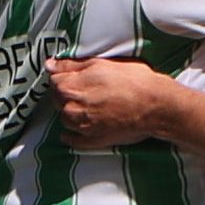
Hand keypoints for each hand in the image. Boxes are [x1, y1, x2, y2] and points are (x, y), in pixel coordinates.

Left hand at [48, 56, 164, 146]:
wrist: (155, 105)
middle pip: (58, 99)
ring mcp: (80, 127)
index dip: (67, 76)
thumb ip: (71, 65)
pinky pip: (72, 139)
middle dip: (69, 94)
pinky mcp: (91, 140)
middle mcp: (71, 108)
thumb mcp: (101, 64)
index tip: (79, 77)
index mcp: (70, 87)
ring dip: (73, 112)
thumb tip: (50, 65)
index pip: (54, 80)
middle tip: (89, 89)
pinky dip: (73, 134)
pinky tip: (84, 126)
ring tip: (92, 105)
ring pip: (65, 118)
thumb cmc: (133, 81)